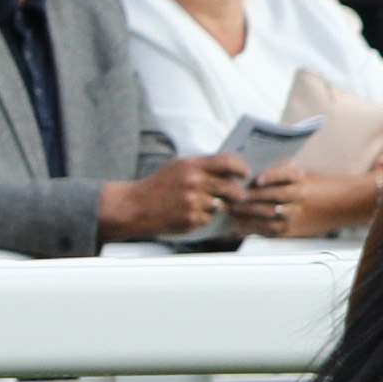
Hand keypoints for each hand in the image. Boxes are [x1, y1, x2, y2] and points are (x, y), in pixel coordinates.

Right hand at [96, 149, 237, 241]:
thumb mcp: (178, 167)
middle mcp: (193, 183)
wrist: (136, 206)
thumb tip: (229, 168)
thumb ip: (202, 166)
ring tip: (208, 203)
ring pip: (221, 205)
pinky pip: (209, 218)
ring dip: (220, 206)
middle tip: (241, 194)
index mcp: (191, 166)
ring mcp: (192, 202)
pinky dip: (206, 216)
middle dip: (238, 192)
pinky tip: (193, 212)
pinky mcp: (191, 219)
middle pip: (230, 187)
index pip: (226, 162)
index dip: (241, 167)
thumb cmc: (159, 186)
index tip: (246, 172)